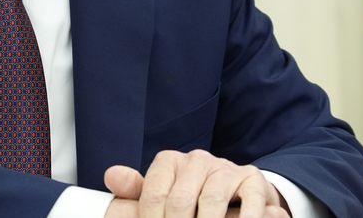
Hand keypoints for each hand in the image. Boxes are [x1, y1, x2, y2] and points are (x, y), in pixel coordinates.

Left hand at [103, 149, 289, 217]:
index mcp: (170, 162)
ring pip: (211, 200)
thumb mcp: (161, 196)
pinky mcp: (251, 179)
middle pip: (180, 200)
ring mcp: (225, 168)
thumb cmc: (191, 201)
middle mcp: (196, 160)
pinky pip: (249, 201)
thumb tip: (111, 176)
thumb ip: (136, 191)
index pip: (154, 195)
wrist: (236, 198)